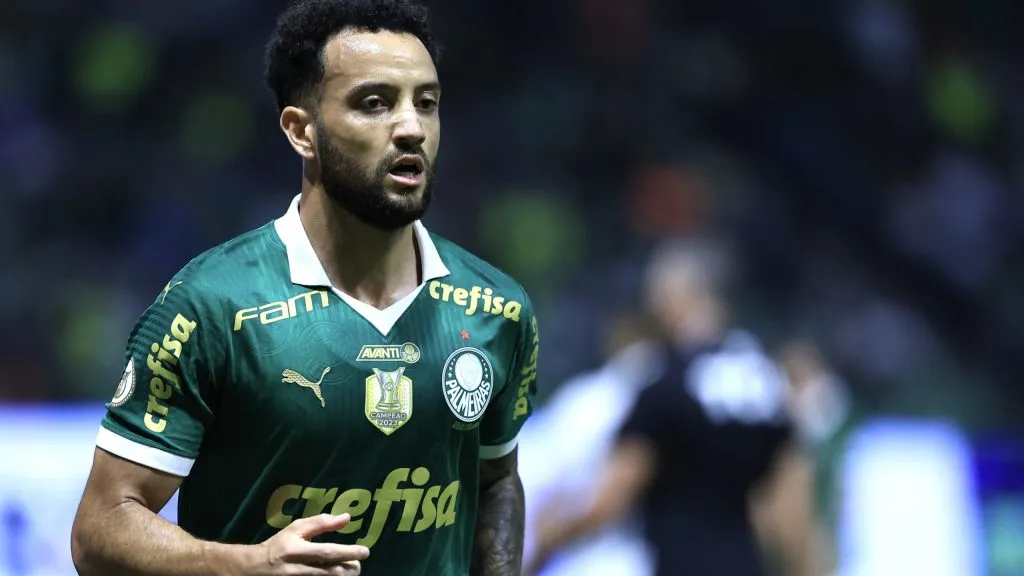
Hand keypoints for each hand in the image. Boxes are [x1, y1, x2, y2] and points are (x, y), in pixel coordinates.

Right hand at [234, 513, 368, 574]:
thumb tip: (347, 518)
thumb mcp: (296, 529)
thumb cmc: (278, 545)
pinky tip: (337, 574)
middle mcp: (297, 570)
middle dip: (350, 568)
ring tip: (349, 569)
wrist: (254, 569)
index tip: (365, 551)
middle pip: (332, 573)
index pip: (327, 552)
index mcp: (296, 551)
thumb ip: (321, 523)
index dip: (348, 552)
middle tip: (357, 562)